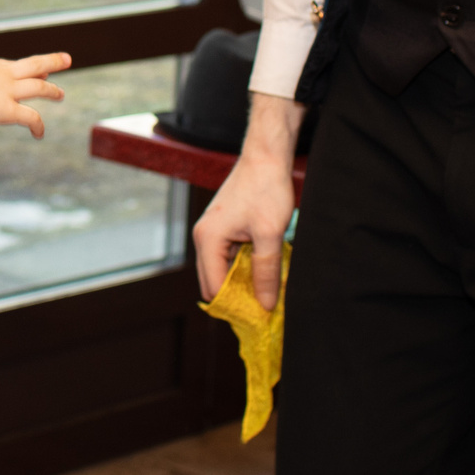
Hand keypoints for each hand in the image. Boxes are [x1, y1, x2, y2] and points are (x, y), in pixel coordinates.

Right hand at [0, 53, 69, 136]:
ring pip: (41, 88)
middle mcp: (4, 75)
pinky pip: (31, 117)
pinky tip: (39, 134)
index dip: (25, 68)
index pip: (12, 65)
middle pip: (35, 65)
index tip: (35, 70)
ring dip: (53, 91)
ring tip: (61, 95)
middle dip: (52, 62)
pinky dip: (38, 126)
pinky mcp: (9, 110)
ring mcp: (8, 91)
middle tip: (67, 59)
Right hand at [193, 93, 303, 309]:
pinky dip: (245, 267)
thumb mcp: (270, 234)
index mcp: (208, 239)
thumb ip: (266, 271)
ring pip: (224, 270)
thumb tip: (265, 304)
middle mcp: (204, 237)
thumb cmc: (266, 189)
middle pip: (214, 281)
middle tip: (263, 309)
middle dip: (237, 297)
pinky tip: (265, 272)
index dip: (235, 306)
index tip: (258, 318)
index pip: (214, 287)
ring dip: (243, 282)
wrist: (267, 156)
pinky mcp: (225, 228)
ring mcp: (213, 232)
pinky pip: (230, 257)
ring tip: (267, 292)